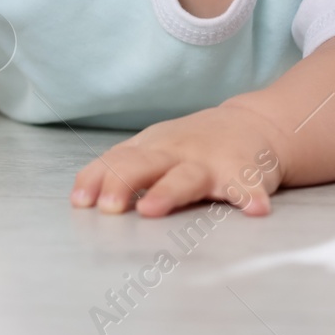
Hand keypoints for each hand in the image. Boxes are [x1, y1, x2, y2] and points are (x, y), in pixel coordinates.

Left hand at [70, 104, 288, 216]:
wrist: (255, 124)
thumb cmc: (193, 145)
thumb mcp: (155, 149)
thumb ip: (121, 168)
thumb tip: (79, 198)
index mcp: (151, 148)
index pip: (116, 160)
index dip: (96, 179)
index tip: (80, 202)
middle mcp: (176, 152)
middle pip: (143, 165)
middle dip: (122, 183)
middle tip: (107, 207)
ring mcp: (209, 162)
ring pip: (186, 177)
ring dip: (168, 191)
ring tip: (152, 208)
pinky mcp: (244, 173)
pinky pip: (247, 186)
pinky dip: (251, 196)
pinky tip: (255, 211)